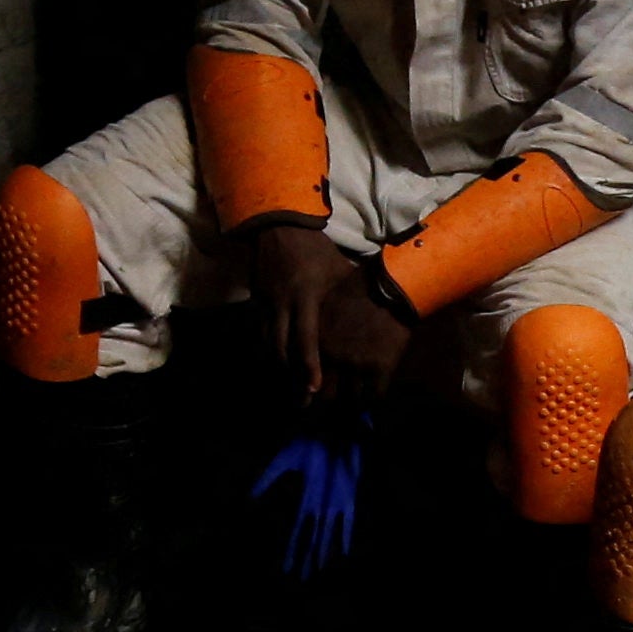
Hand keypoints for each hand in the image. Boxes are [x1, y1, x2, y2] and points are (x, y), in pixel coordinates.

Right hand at [245, 221, 393, 402]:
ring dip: (278, 370)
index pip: (306, 338)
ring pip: (267, 345)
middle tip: (301, 404)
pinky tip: (274, 368)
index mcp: (306, 296)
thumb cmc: (316, 250)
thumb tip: (377, 319)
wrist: (279, 227)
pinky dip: (266, 352)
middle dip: (290, 379)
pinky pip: (259, 334)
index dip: (309, 365)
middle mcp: (283, 304)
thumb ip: (350, 298)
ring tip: (288, 392)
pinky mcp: (255, 302)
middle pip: (282, 350)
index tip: (313, 389)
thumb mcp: (339, 271)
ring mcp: (265, 304)